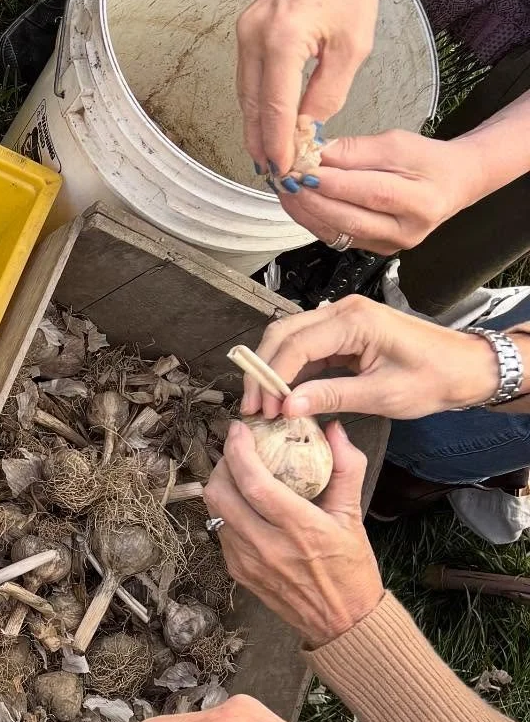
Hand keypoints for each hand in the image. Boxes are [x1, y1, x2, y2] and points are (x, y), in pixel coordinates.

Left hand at [206, 419, 381, 646]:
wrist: (341, 622)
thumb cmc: (351, 567)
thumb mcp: (354, 516)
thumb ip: (346, 467)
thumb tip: (334, 429)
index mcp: (300, 528)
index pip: (254, 482)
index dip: (239, 451)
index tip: (239, 430)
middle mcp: (268, 546)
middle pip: (221, 493)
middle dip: (223, 463)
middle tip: (237, 451)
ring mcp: (248, 562)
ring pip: (214, 512)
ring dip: (221, 486)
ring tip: (238, 474)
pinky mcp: (239, 573)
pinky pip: (220, 532)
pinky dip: (226, 511)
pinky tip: (243, 505)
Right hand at [235, 0, 384, 176]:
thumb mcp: (353, 46)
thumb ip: (328, 93)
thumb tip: (310, 128)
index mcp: (281, 39)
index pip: (274, 109)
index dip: (278, 145)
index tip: (284, 171)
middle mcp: (253, 36)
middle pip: (251, 106)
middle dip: (262, 142)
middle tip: (273, 174)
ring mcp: (245, 31)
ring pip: (245, 94)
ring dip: (256, 126)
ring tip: (269, 156)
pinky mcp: (247, 28)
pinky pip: (247, 76)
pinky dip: (256, 103)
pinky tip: (267, 121)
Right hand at [238, 293, 500, 420]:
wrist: (467, 367)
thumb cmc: (435, 378)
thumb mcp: (383, 394)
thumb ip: (332, 396)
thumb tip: (288, 407)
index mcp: (354, 320)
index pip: (295, 344)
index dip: (272, 378)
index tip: (263, 409)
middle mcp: (343, 311)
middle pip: (283, 334)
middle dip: (262, 371)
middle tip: (254, 408)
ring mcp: (342, 319)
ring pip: (290, 339)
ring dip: (273, 371)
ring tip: (266, 406)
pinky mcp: (345, 332)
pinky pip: (307, 347)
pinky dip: (291, 371)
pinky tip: (286, 396)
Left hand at [276, 128, 489, 252]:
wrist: (452, 184)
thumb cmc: (427, 161)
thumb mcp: (397, 143)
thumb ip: (355, 150)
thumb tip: (316, 152)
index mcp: (422, 202)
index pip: (371, 193)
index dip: (334, 183)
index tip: (303, 169)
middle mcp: (407, 231)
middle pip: (350, 218)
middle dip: (311, 199)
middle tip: (286, 179)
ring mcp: (389, 245)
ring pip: (338, 232)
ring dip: (306, 211)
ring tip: (286, 189)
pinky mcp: (374, 249)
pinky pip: (336, 236)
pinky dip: (313, 219)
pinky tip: (298, 203)